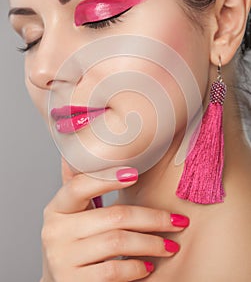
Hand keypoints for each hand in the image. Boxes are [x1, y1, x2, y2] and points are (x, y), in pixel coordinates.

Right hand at [41, 159, 188, 281]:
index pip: (79, 187)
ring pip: (117, 243)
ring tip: (170, 246)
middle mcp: (55, 232)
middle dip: (152, 218)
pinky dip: (136, 267)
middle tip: (178, 221)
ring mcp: (62, 259)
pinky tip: (147, 265)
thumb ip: (82, 187)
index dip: (107, 179)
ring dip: (151, 243)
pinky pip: (113, 271)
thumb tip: (98, 149)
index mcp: (56, 208)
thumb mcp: (73, 213)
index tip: (134, 175)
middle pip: (113, 216)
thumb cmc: (75, 240)